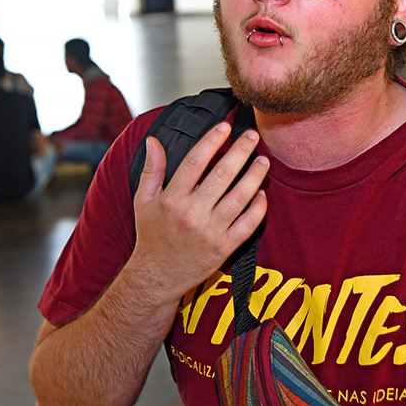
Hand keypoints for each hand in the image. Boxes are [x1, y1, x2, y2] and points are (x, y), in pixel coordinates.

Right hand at [129, 122, 268, 303]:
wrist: (157, 277)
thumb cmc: (151, 236)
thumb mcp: (143, 200)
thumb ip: (152, 169)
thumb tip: (153, 141)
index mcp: (172, 199)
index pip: (195, 161)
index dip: (212, 141)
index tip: (225, 127)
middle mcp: (192, 214)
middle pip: (222, 175)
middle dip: (241, 151)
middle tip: (252, 136)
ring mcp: (211, 232)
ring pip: (240, 197)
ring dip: (255, 175)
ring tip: (263, 161)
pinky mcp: (225, 248)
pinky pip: (249, 223)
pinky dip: (258, 207)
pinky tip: (261, 192)